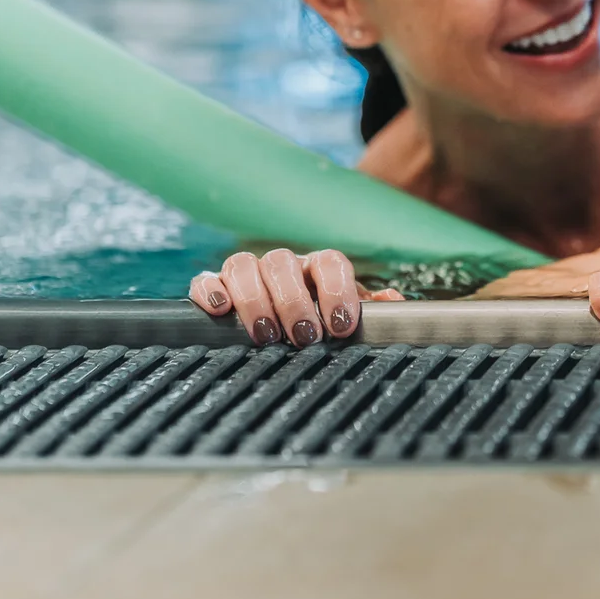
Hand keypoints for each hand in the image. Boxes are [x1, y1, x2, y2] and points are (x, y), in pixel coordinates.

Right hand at [190, 248, 403, 345]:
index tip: (341, 326)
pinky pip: (206, 279)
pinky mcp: (216, 287)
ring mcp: (248, 273)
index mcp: (319, 268)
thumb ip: (375, 311)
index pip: (330, 262)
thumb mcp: (350, 318)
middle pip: (282, 262)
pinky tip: (220, 310)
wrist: (284, 330)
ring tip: (266, 334)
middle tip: (304, 336)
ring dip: (254, 299)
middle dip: (293, 300)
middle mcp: (283, 266)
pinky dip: (211, 290)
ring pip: (244, 265)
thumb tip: (393, 303)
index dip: (336, 290)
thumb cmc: (322, 323)